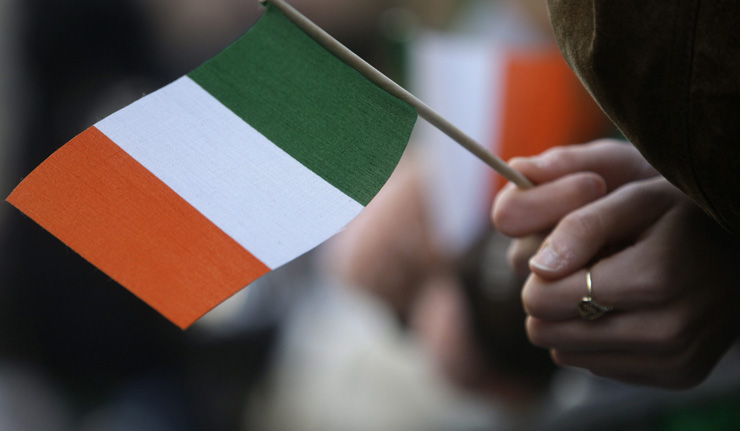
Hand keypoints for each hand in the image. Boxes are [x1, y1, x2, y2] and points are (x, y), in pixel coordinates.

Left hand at [493, 140, 739, 387]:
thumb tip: (537, 268)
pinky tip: (623, 310)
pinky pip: (599, 368)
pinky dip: (596, 342)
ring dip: (570, 323)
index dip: (537, 277)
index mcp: (651, 280)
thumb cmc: (682, 216)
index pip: (543, 301)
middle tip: (574, 274)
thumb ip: (581, 227)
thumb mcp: (635, 199)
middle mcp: (666, 331)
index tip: (557, 257)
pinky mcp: (677, 376)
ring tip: (602, 289)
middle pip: (549, 334)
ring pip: (567, 355)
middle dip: (548, 301)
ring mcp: (674, 360)